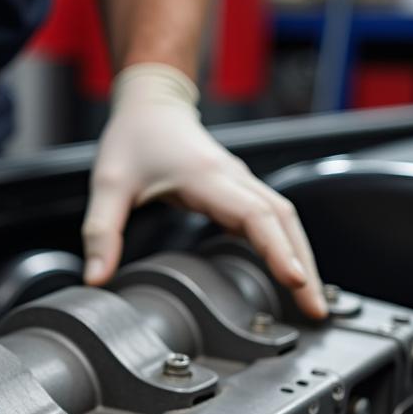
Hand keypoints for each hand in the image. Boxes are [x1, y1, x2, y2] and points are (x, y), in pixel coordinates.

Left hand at [82, 64, 326, 317]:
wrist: (151, 104)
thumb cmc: (132, 139)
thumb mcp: (108, 185)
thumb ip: (100, 233)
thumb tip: (95, 279)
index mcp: (206, 177)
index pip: (255, 215)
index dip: (277, 249)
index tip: (295, 279)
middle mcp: (233, 179)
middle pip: (284, 223)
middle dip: (304, 266)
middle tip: (317, 309)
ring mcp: (241, 183)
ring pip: (286, 221)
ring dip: (303, 258)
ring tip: (313, 301)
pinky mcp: (240, 190)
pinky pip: (274, 219)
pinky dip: (288, 246)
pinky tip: (292, 274)